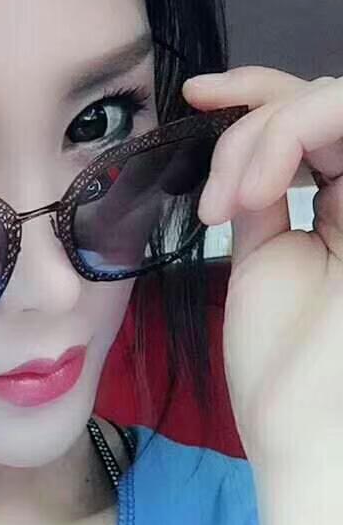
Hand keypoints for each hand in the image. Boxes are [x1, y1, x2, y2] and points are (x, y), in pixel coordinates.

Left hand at [182, 67, 342, 471]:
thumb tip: (238, 150)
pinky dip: (287, 136)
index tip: (195, 100)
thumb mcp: (261, 259)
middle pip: (320, 100)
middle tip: (214, 198)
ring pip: (333, 101)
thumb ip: (261, 195)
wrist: (303, 431)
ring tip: (229, 206)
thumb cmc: (282, 366)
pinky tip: (254, 195)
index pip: (312, 117)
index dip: (255, 93)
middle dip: (249, 123)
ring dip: (263, 136)